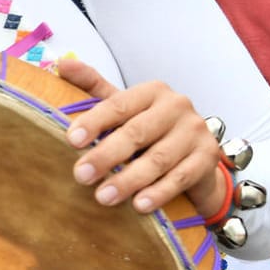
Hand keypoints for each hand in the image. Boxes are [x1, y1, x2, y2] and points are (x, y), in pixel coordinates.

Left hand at [57, 58, 225, 215]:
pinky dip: (159, 193)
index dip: (94, 121)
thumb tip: (62, 64)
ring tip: (103, 197)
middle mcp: (177, 106)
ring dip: (128, 180)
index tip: (71, 140)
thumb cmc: (152, 132)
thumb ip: (94, 87)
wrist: (196, 159)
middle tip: (81, 175)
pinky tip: (139, 206)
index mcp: (152, 91)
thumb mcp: (125, 109)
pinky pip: (180, 178)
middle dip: (106, 155)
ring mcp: (195, 131)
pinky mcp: (207, 158)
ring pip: (158, 158)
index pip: (119, 104)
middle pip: (137, 132)